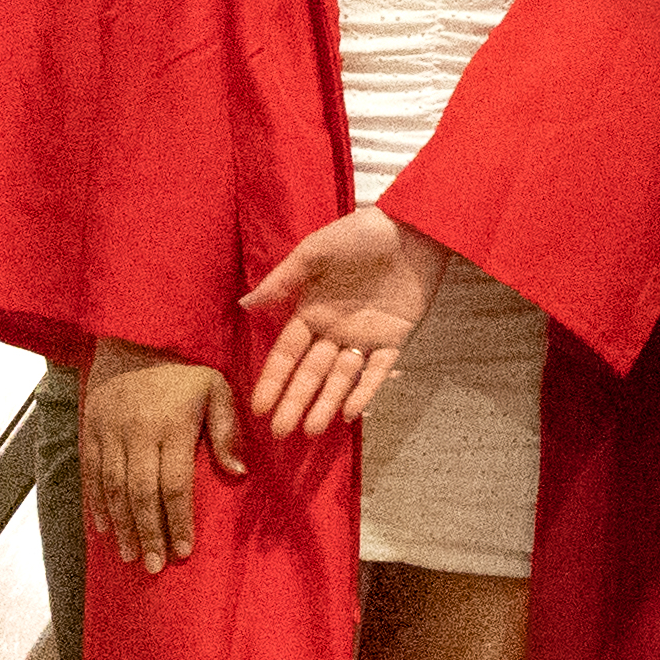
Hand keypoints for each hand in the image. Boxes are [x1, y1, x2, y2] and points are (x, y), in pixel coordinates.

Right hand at [81, 345, 245, 570]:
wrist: (135, 334)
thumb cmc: (186, 365)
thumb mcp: (217, 388)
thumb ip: (226, 431)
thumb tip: (238, 473)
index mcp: (172, 427)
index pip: (174, 485)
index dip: (178, 520)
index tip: (183, 551)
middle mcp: (136, 434)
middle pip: (140, 494)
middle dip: (148, 533)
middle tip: (153, 567)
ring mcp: (108, 434)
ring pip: (112, 490)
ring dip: (122, 526)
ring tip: (131, 555)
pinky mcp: (89, 430)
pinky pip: (90, 474)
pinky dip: (96, 505)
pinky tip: (105, 529)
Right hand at [240, 207, 435, 433]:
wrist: (414, 226)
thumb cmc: (361, 233)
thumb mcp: (316, 251)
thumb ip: (284, 279)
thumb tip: (245, 304)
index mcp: (311, 310)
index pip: (287, 354)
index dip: (273, 380)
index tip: (258, 408)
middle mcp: (335, 329)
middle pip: (311, 373)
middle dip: (296, 402)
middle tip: (282, 433)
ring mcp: (366, 335)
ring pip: (342, 377)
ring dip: (327, 402)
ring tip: (312, 431)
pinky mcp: (397, 337)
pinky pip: (379, 369)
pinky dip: (366, 389)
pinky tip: (349, 412)